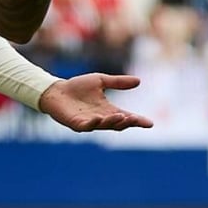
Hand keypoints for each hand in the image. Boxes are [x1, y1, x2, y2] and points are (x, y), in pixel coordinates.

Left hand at [38, 73, 153, 131]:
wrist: (57, 90)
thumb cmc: (78, 87)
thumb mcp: (101, 81)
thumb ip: (118, 82)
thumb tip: (139, 81)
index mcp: (108, 110)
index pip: (126, 116)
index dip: (137, 121)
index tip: (150, 123)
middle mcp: (101, 118)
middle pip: (117, 124)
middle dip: (127, 122)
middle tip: (135, 119)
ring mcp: (89, 122)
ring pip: (104, 126)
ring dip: (113, 122)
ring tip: (121, 116)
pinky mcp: (76, 124)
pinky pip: (86, 126)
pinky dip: (93, 123)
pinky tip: (99, 119)